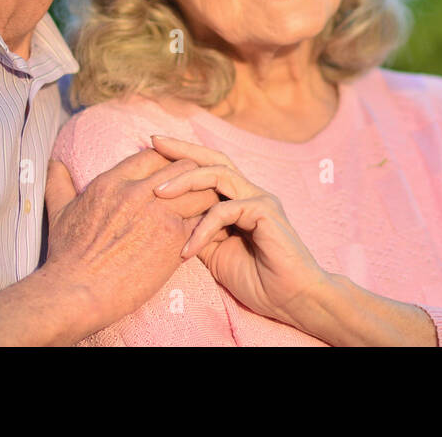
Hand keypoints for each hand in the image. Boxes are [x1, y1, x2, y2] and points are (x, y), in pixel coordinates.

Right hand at [41, 148, 221, 332]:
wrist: (77, 292)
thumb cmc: (67, 256)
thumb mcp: (60, 212)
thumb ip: (58, 183)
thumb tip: (53, 163)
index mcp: (113, 181)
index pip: (154, 155)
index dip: (167, 162)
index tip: (173, 176)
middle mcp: (138, 192)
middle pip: (183, 167)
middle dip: (194, 176)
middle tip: (198, 189)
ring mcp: (159, 213)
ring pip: (201, 190)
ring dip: (206, 197)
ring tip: (209, 207)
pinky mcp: (174, 238)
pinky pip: (205, 219)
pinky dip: (209, 222)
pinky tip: (210, 230)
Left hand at [150, 135, 331, 330]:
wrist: (293, 300)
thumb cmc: (258, 280)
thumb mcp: (215, 254)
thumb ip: (198, 232)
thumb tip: (168, 221)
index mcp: (238, 200)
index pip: (207, 169)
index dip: (180, 160)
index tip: (149, 155)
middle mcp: (250, 192)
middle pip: (213, 159)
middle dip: (182, 149)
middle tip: (153, 142)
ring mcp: (260, 199)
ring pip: (218, 175)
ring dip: (185, 181)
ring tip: (158, 193)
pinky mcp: (265, 212)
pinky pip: (225, 211)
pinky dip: (202, 229)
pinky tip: (186, 250)